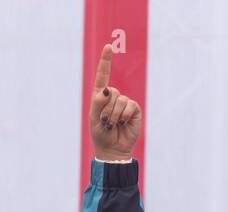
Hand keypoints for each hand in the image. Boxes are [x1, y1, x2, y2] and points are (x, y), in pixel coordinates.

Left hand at [88, 44, 140, 161]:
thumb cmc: (101, 134)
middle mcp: (113, 97)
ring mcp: (124, 102)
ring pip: (120, 100)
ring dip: (113, 115)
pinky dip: (123, 116)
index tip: (108, 47)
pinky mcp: (134, 109)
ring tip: (112, 125)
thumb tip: (108, 90)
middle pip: (111, 92)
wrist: (113, 150)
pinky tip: (122, 124)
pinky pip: (129, 106)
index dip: (106, 61)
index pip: (103, 76)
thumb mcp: (94, 119)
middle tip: (105, 123)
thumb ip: (98, 103)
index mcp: (100, 97)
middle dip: (106, 110)